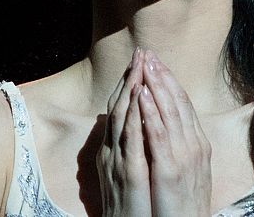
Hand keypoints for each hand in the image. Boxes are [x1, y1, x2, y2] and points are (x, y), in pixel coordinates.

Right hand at [97, 48, 151, 216]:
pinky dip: (135, 116)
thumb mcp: (129, 174)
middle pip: (119, 107)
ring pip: (122, 118)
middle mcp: (112, 153)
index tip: (141, 61)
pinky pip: (131, 140)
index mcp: (114, 152)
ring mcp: (118, 163)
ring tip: (141, 65)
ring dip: (131, 90)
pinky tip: (141, 97)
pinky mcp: (128, 175)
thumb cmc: (133, 209)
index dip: (130, 84)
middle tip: (141, 52)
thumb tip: (135, 128)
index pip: (121, 110)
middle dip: (131, 78)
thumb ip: (130, 150)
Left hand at [139, 50, 212, 216]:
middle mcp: (194, 146)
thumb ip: (177, 147)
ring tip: (145, 65)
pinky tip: (141, 95)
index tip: (157, 63)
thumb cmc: (184, 204)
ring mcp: (184, 157)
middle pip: (178, 103)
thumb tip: (165, 127)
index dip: (170, 82)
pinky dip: (150, 112)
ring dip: (156, 86)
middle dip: (163, 76)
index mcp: (197, 145)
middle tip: (148, 54)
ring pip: (169, 112)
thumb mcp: (185, 170)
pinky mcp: (170, 169)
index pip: (183, 105)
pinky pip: (158, 135)